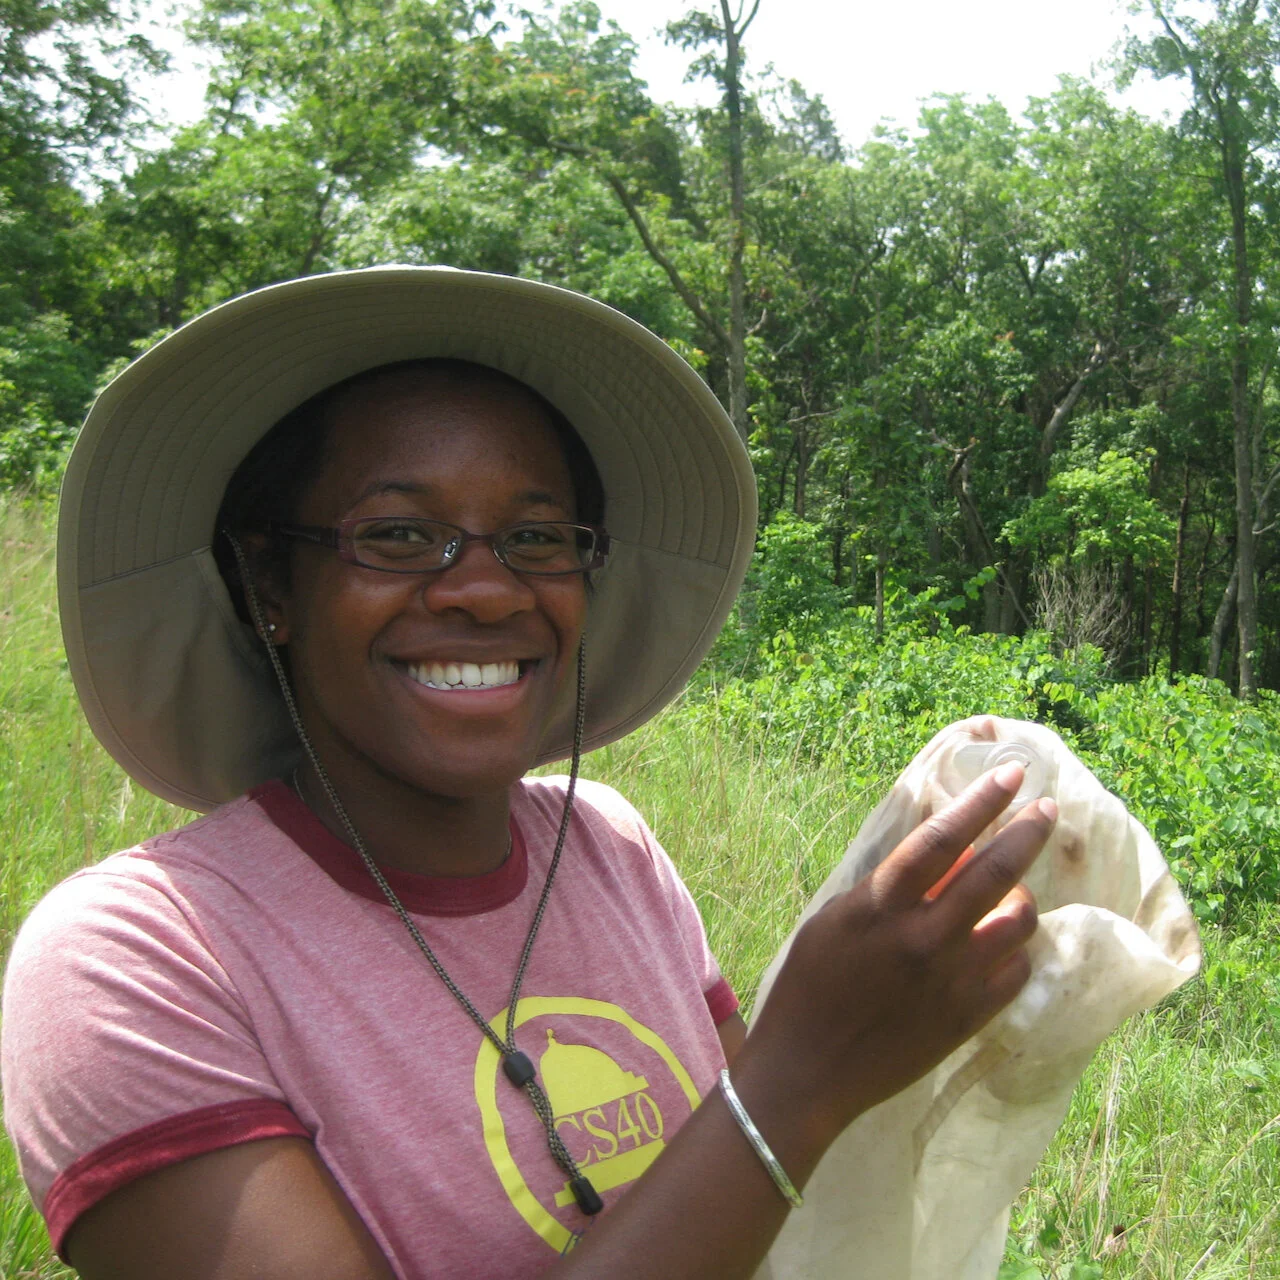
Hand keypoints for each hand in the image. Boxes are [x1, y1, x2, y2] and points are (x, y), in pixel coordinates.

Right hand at [737, 762, 1053, 1150]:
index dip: (981, 801)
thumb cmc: (807, 986)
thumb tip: (937, 856)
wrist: (807, 1071)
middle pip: (994, 871)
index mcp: (881, 905)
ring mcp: (951, 980)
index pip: (942, 838)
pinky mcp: (967, 1020)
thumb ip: (886, 889)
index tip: (1011, 774)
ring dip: (1024, 897)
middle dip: (1027, 831)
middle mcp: (923, 937)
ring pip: (1019, 923)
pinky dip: (1016, 951)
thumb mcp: (834, 920)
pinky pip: (1016, 972)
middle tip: (1048, 809)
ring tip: (1015, 891)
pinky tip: (1003, 946)